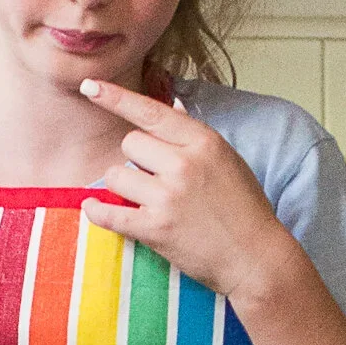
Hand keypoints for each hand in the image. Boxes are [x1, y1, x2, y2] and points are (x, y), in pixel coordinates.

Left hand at [76, 78, 292, 312]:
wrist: (255, 258)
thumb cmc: (244, 209)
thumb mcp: (227, 160)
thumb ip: (193, 137)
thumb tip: (169, 108)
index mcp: (203, 141)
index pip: (150, 111)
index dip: (116, 97)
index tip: (90, 87)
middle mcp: (184, 164)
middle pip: (130, 144)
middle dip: (135, 159)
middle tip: (154, 178)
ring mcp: (168, 197)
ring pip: (116, 175)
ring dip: (123, 186)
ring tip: (143, 200)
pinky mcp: (155, 229)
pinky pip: (109, 214)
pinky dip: (97, 211)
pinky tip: (94, 207)